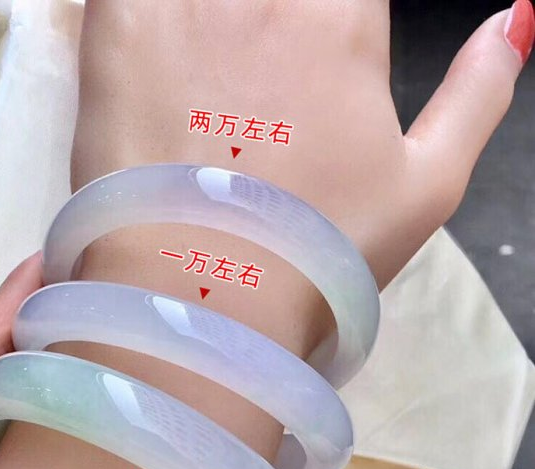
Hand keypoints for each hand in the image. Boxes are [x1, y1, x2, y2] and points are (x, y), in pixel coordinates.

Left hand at [72, 0, 532, 288]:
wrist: (207, 297)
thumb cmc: (319, 252)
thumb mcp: (428, 186)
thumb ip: (479, 93)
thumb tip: (514, 18)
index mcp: (344, 19)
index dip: (319, 22)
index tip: (299, 65)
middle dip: (257, 23)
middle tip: (240, 90)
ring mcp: (186, 5)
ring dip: (199, 17)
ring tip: (198, 83)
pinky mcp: (117, 30)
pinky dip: (133, 7)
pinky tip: (148, 51)